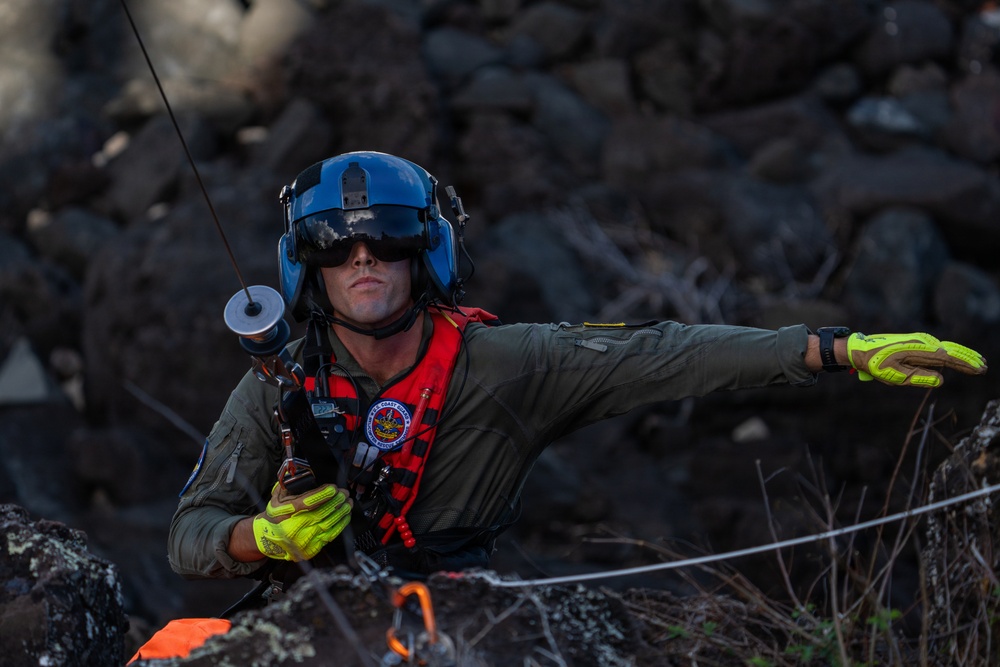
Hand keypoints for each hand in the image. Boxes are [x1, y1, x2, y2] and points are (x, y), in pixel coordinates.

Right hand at [252, 482, 351, 560]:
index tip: (333, 488)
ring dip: (341, 512)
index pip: (308, 502)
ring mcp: (303, 540)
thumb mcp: (276, 498)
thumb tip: (301, 473)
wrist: (268, 538)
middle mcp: (295, 527)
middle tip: (344, 493)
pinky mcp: (310, 548)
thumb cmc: (275, 516)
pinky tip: (345, 516)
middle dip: (335, 501)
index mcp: (286, 513)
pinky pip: (330, 536)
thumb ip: (288, 486)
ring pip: (328, 525)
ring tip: (348, 502)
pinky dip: (340, 525)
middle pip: (320, 513)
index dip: (323, 494)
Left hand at [846, 332, 987, 386]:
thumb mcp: (896, 376)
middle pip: (952, 351)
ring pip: (947, 348)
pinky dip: (951, 352)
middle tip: (985, 367)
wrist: (861, 349)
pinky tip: (958, 357)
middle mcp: (922, 342)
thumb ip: (920, 378)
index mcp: (919, 350)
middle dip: (969, 359)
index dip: (966, 364)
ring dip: (963, 355)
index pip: (948, 358)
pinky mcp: (916, 342)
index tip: (980, 369)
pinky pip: (939, 348)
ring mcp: (920, 341)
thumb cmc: (876, 364)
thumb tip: (941, 379)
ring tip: (978, 362)